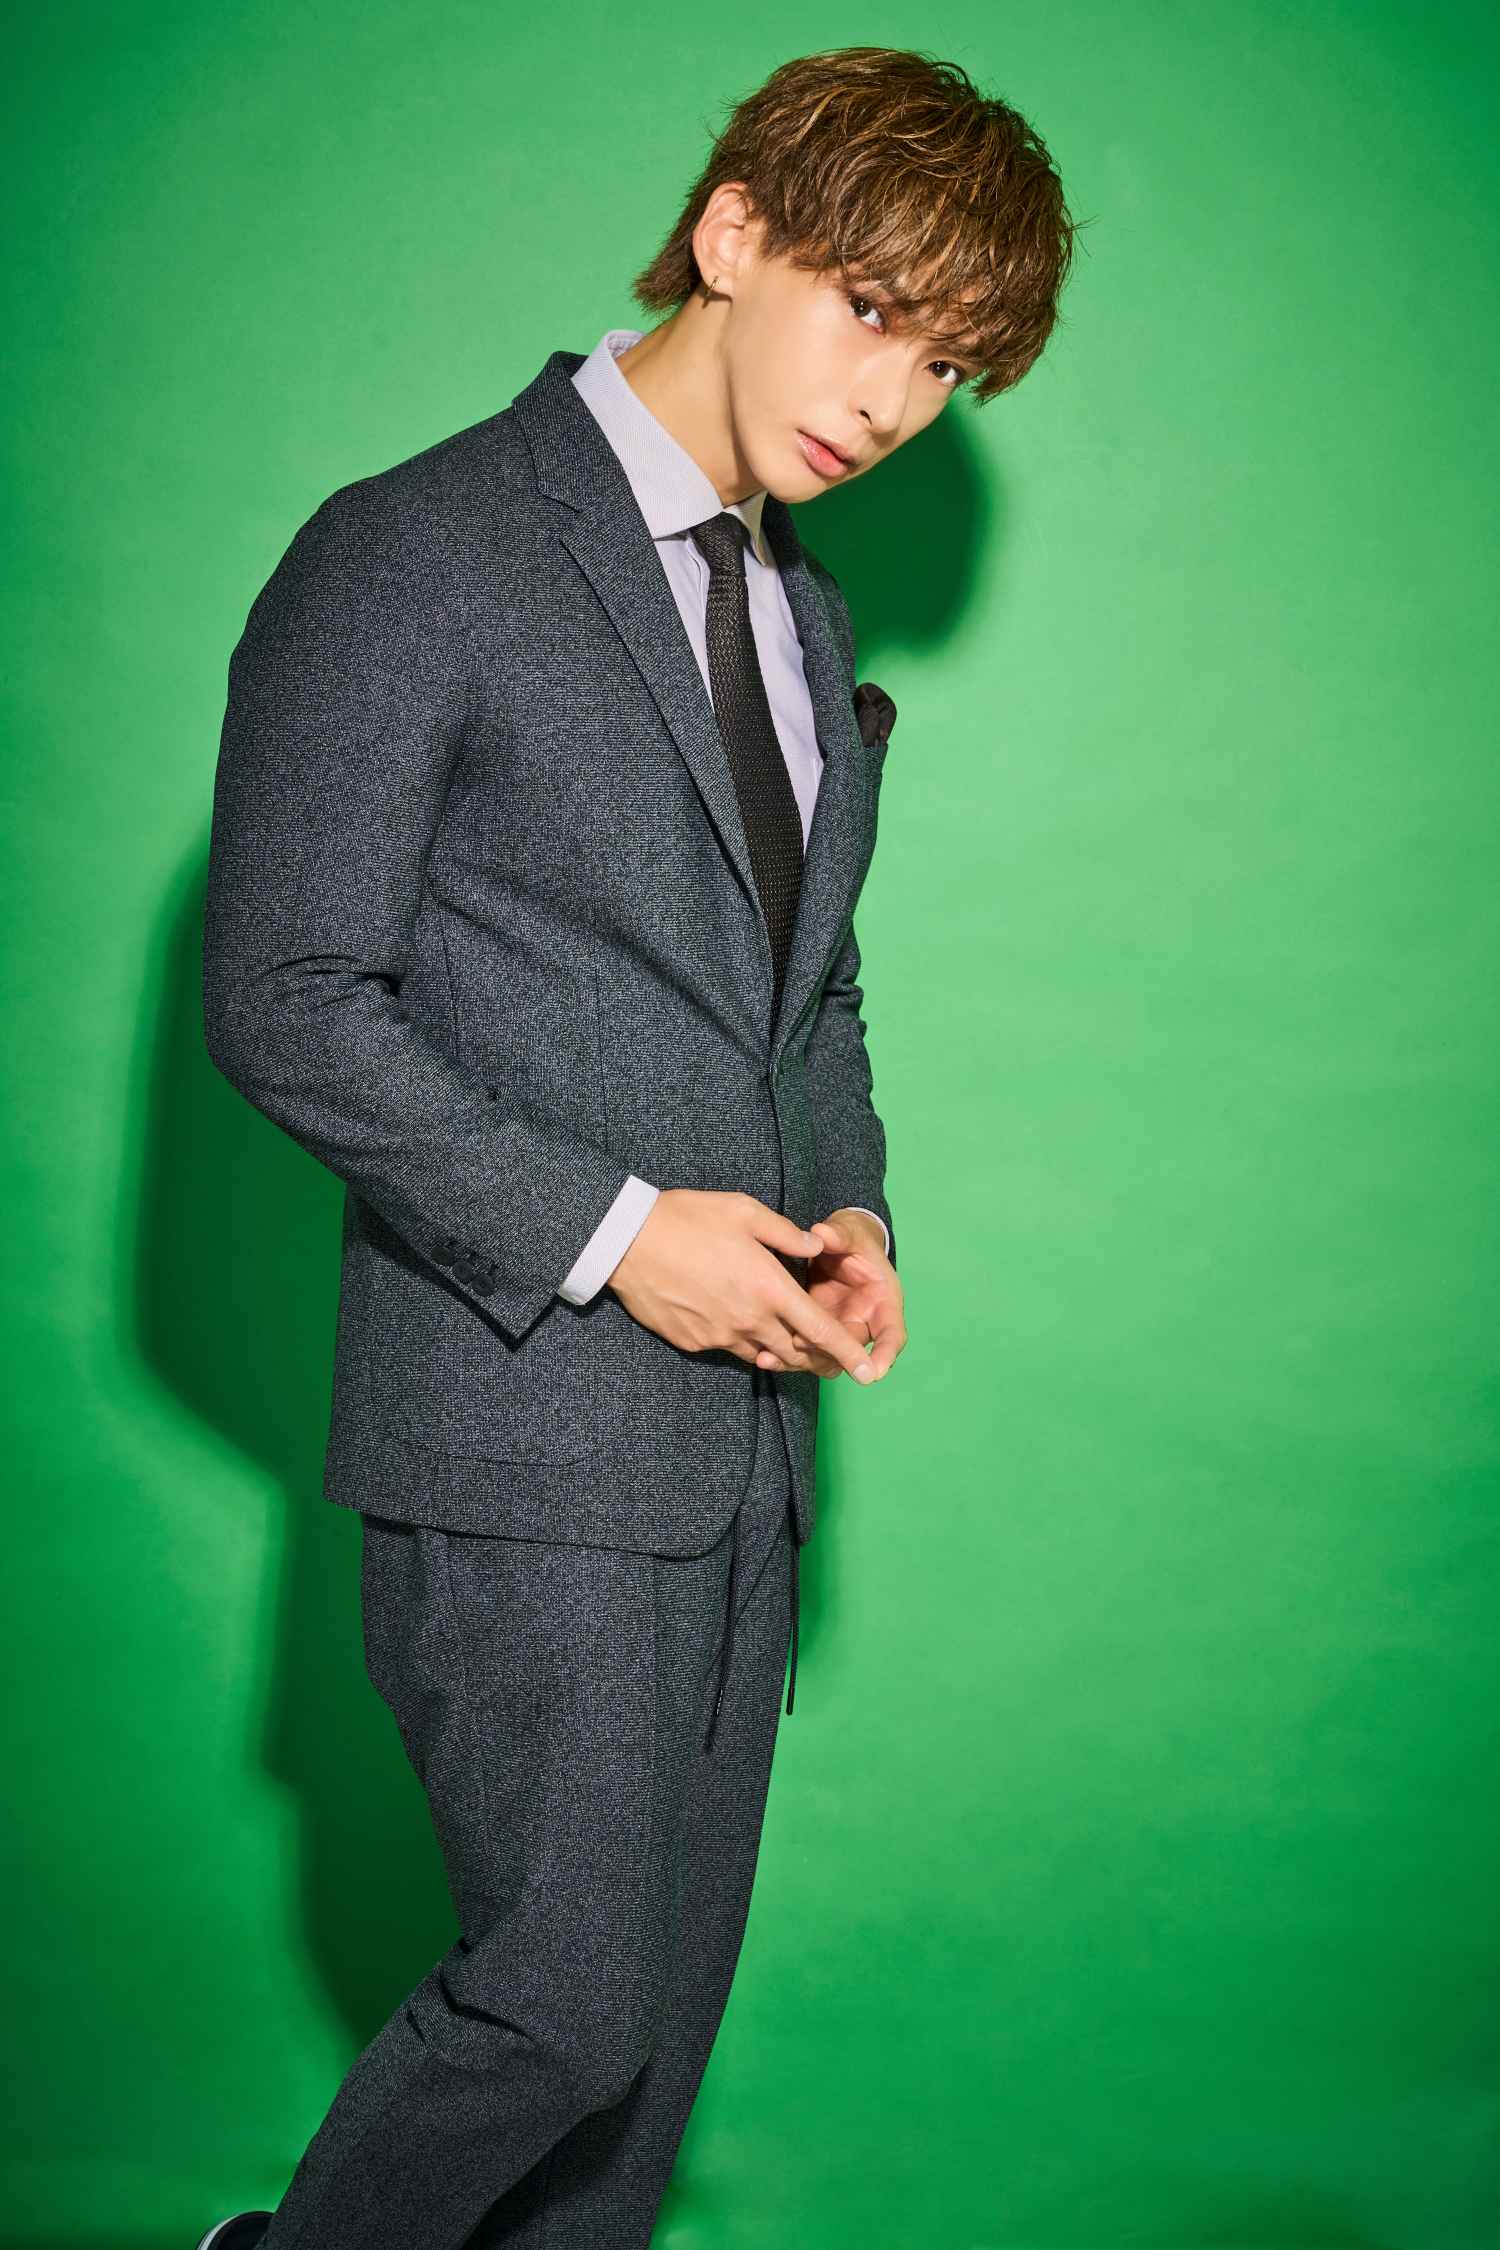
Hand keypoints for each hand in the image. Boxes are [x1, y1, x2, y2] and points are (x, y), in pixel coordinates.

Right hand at [607, 1189, 880, 1383]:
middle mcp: (750, 1319)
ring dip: (775, 1346)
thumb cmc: (688, 1218)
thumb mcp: (744, 1211)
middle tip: (822, 1347)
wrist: (627, 1241)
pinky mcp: (694, 1342)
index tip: (869, 1373)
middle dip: (812, 1353)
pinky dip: (738, 1339)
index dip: (848, 1353)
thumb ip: (786, 1234)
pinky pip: (727, 1348)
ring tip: (776, 1330)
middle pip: (795, 1351)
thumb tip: (815, 1246)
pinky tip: (727, 1314)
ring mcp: (720, 1335)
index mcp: (770, 1288)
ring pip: (761, 1353)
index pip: (821, 1330)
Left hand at [750, 1208, 905, 1380]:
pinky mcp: (813, 1331)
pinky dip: (784, 1356)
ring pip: (824, 1358)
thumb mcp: (850, 1233)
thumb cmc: (852, 1240)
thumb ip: (840, 1236)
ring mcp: (836, 1329)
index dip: (885, 1354)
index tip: (873, 1372)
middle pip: (850, 1351)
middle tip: (798, 1343)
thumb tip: (822, 1234)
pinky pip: (803, 1350)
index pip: (892, 1334)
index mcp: (883, 1302)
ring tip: (769, 1359)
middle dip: (826, 1353)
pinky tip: (761, 1356)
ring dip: (800, 1362)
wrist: (836, 1245)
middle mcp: (862, 1322)